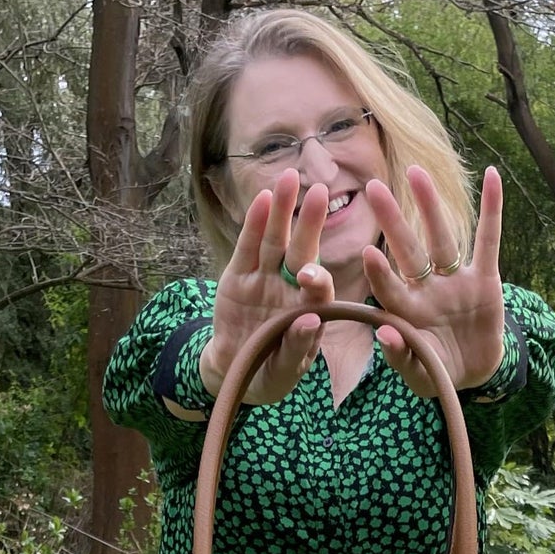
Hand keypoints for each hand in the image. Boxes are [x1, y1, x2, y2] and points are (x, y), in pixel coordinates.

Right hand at [200, 172, 336, 405]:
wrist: (233, 373)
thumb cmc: (269, 374)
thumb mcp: (284, 372)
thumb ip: (297, 348)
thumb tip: (310, 322)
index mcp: (309, 311)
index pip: (319, 290)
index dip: (316, 279)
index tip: (309, 276)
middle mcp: (290, 289)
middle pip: (302, 252)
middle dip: (310, 223)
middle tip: (321, 193)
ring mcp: (264, 278)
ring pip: (276, 240)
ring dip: (282, 210)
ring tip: (288, 179)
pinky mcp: (239, 274)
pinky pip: (248, 246)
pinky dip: (254, 223)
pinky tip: (263, 199)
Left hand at [362, 164, 506, 401]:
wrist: (475, 373)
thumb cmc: (439, 372)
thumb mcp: (420, 375)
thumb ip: (401, 357)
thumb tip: (384, 335)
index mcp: (407, 312)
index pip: (389, 289)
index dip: (380, 273)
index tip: (367, 253)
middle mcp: (427, 289)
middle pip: (408, 251)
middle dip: (392, 222)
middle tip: (373, 188)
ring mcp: (455, 281)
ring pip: (441, 238)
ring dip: (430, 206)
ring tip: (416, 173)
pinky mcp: (485, 278)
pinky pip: (488, 240)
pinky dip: (492, 210)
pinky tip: (494, 176)